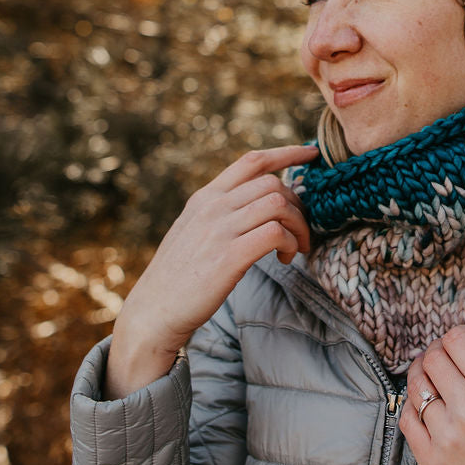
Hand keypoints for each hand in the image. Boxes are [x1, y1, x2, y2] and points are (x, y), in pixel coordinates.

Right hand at [104, 143, 317, 397]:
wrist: (153, 312)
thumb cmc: (178, 276)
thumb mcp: (193, 231)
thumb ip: (220, 213)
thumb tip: (256, 203)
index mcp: (205, 198)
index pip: (252, 161)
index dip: (287, 153)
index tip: (311, 155)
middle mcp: (212, 207)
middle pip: (272, 183)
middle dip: (298, 205)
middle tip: (299, 231)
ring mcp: (219, 230)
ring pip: (278, 204)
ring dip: (298, 225)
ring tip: (294, 248)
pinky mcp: (228, 257)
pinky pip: (274, 233)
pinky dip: (289, 242)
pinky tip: (283, 258)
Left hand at [399, 325, 464, 464]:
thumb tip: (464, 356)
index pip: (456, 340)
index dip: (452, 337)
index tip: (453, 344)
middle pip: (431, 360)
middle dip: (433, 355)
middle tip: (438, 362)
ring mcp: (446, 437)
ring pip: (415, 389)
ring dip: (420, 382)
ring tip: (428, 384)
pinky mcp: (431, 464)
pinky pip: (407, 422)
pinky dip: (411, 410)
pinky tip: (422, 412)